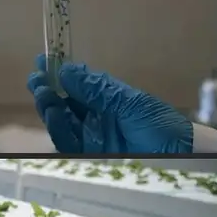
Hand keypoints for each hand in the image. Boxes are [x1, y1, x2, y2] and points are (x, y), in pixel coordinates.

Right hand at [27, 55, 192, 152]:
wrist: (179, 156)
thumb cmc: (161, 125)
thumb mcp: (130, 102)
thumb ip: (97, 89)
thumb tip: (66, 69)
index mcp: (108, 102)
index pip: (77, 87)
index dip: (59, 74)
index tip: (43, 60)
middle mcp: (97, 118)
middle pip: (64, 105)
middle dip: (48, 90)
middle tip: (37, 78)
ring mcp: (93, 138)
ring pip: (62, 123)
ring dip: (49, 108)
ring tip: (42, 92)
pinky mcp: (91, 156)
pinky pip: (68, 143)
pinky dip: (58, 128)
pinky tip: (52, 112)